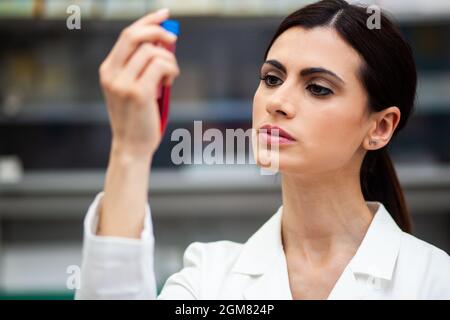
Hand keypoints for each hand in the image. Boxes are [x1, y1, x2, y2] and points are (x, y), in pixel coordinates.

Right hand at [99, 8, 179, 159]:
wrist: (132, 146)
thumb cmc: (138, 117)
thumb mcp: (135, 87)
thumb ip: (144, 65)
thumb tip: (165, 40)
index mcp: (108, 70)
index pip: (127, 35)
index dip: (147, 21)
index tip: (164, 14)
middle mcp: (111, 74)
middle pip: (134, 36)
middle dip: (158, 30)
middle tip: (174, 38)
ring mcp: (122, 83)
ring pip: (152, 52)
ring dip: (169, 60)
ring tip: (170, 76)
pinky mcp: (138, 92)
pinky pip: (161, 66)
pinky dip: (171, 70)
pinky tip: (170, 81)